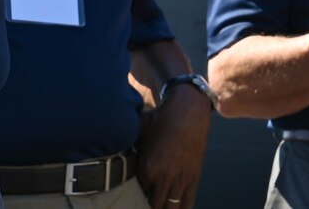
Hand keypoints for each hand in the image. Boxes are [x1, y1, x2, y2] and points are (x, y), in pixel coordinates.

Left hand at [135, 81, 211, 208]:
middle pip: (154, 206)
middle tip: (145, 203)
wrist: (188, 111)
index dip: (134, 197)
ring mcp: (180, 179)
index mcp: (147, 169)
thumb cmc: (160, 119)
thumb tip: (115, 150)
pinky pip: (188, 202)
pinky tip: (176, 208)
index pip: (137, 194)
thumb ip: (129, 148)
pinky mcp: (193, 177)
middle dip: (149, 206)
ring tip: (160, 207)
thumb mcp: (138, 131)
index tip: (132, 196)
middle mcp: (164, 178)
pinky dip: (181, 208)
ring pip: (171, 208)